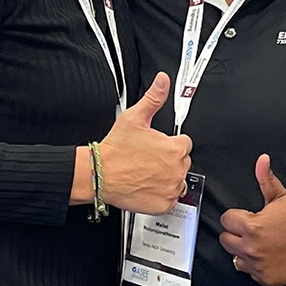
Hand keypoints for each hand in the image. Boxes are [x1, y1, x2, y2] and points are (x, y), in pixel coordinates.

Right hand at [100, 72, 191, 214]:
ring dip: (166, 178)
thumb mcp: (135, 117)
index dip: (170, 143)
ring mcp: (171, 188)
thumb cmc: (116, 150)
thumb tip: (163, 81)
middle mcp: (177, 169)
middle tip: (149, 160)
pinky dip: (161, 195)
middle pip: (182, 162)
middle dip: (169, 160)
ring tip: (146, 173)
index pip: (184, 143)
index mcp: (175, 147)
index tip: (157, 146)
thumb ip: (153, 98)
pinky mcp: (164, 204)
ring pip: (177, 181)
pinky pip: (170, 199)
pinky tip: (147, 186)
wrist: (100, 174)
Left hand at [219, 155, 285, 285]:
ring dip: (244, 251)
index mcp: (251, 226)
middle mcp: (251, 247)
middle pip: (226, 240)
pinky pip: (250, 272)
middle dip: (237, 234)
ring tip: (260, 244)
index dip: (236, 217)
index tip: (247, 217)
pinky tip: (268, 256)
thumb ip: (266, 179)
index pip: (226, 220)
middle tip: (253, 231)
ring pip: (235, 258)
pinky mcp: (266, 278)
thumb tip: (262, 160)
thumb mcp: (282, 196)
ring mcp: (258, 265)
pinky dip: (257, 266)